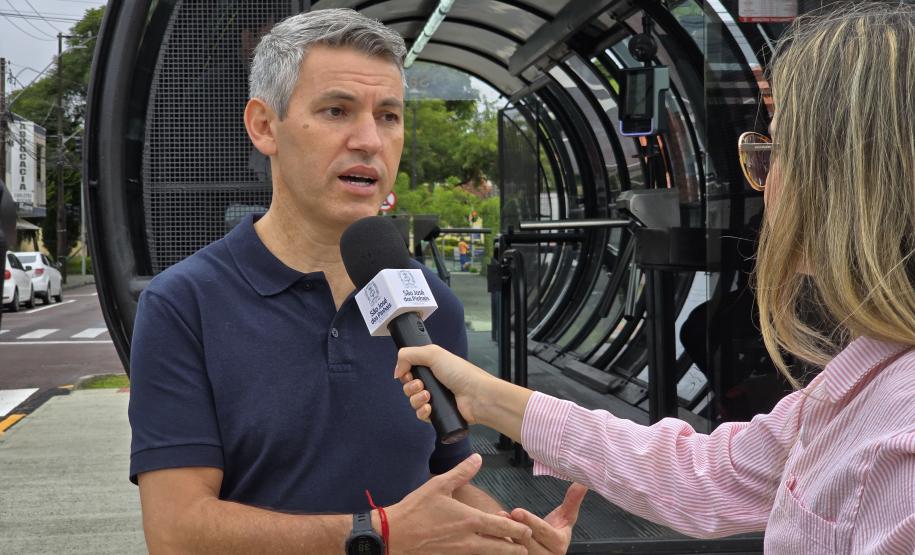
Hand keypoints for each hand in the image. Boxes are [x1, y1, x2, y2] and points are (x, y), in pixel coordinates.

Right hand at [386, 454, 531, 553]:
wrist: (394, 535)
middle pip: (502, 549)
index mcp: (470, 520)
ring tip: (510, 551)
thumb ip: (461, 472)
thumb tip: (477, 458)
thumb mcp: (438, 485)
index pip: (504, 528)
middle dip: (517, 548)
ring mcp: (460, 553)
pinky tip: (482, 552)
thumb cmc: (416, 510)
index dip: (520, 530)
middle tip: (525, 546)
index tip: (528, 530)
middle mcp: (469, 540)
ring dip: (501, 553)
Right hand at [395, 344, 495, 424]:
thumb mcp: (433, 354)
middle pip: (408, 387)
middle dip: (410, 386)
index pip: (409, 371)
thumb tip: (397, 370)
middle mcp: (433, 382)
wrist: (477, 395)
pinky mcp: (438, 414)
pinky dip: (422, 411)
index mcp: (433, 366)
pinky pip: (420, 415)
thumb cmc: (461, 373)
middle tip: (421, 385)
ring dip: (416, 399)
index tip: (408, 374)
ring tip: (428, 396)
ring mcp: (436, 398)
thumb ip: (408, 355)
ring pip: (413, 401)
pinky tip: (429, 408)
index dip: (405, 373)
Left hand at [501, 483, 587, 554]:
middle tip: (501, 514)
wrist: (549, 551)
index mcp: (559, 544)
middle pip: (528, 541)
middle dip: (514, 527)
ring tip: (494, 520)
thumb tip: (582, 482)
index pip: (544, 531)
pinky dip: (499, 544)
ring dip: (503, 535)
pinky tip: (490, 533)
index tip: (516, 511)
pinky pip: (508, 554)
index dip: (530, 521)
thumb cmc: (555, 533)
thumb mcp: (566, 518)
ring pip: (516, 550)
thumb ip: (573, 500)